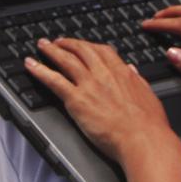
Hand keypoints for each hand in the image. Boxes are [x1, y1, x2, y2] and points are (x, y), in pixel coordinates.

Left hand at [23, 37, 173, 164]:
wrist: (143, 140)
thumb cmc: (149, 125)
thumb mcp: (148, 95)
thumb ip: (137, 80)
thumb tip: (132, 70)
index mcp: (122, 72)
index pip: (102, 51)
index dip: (89, 45)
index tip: (83, 45)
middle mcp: (104, 74)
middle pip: (81, 50)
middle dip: (68, 43)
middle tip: (58, 41)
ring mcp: (89, 85)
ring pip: (65, 60)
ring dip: (51, 50)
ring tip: (42, 46)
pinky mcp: (77, 100)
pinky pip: (54, 80)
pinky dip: (40, 71)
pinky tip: (31, 65)